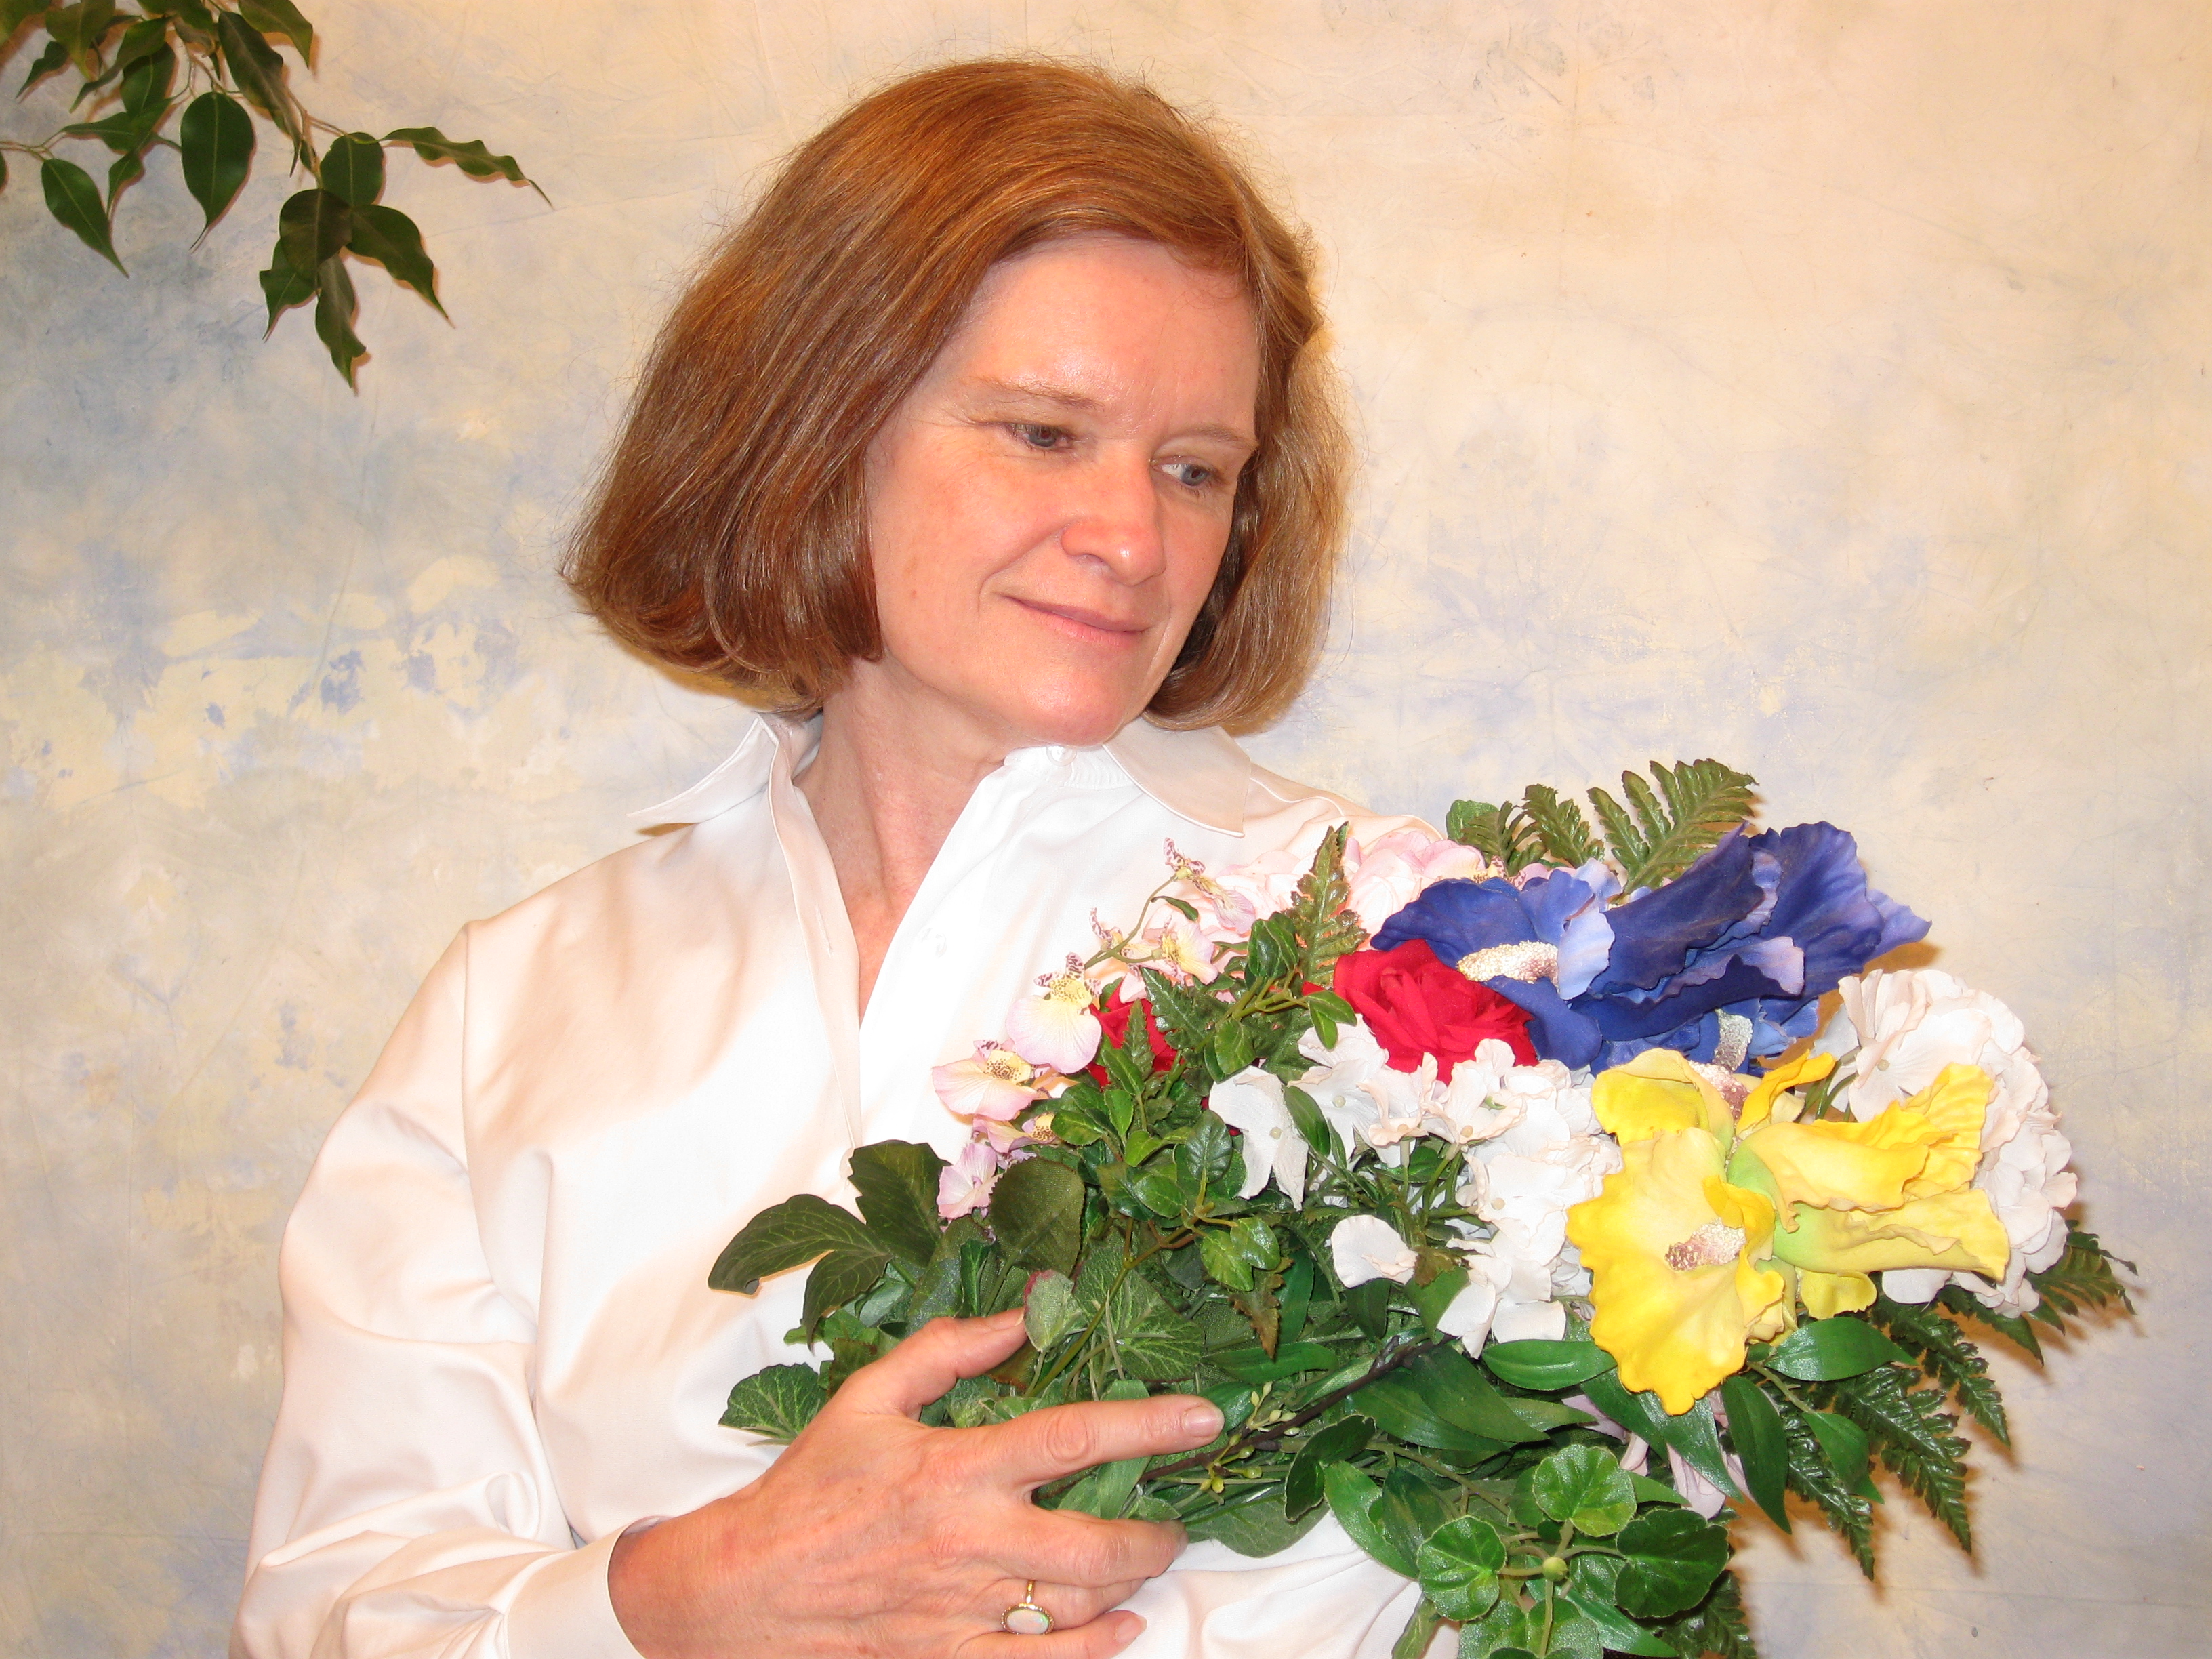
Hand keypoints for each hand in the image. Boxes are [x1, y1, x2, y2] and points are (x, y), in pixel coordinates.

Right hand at [609, 1307, 1224, 1658]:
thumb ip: (949, 1351)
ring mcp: (963, 1609)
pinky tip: (1118, 1630)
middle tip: (1175, 1517)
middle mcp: (970, 1542)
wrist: (747, 1586)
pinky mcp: (951, 1657)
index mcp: (956, 1469)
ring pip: (1078, 1607)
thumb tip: (1024, 1314)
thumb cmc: (812, 1487)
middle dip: (1155, 1532)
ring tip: (1141, 1560)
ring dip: (1127, 1584)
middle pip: (1096, 1543)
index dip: (1148, 1423)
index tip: (1203, 1417)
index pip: (1073, 1437)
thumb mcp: (870, 1396)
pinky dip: (1094, 1651)